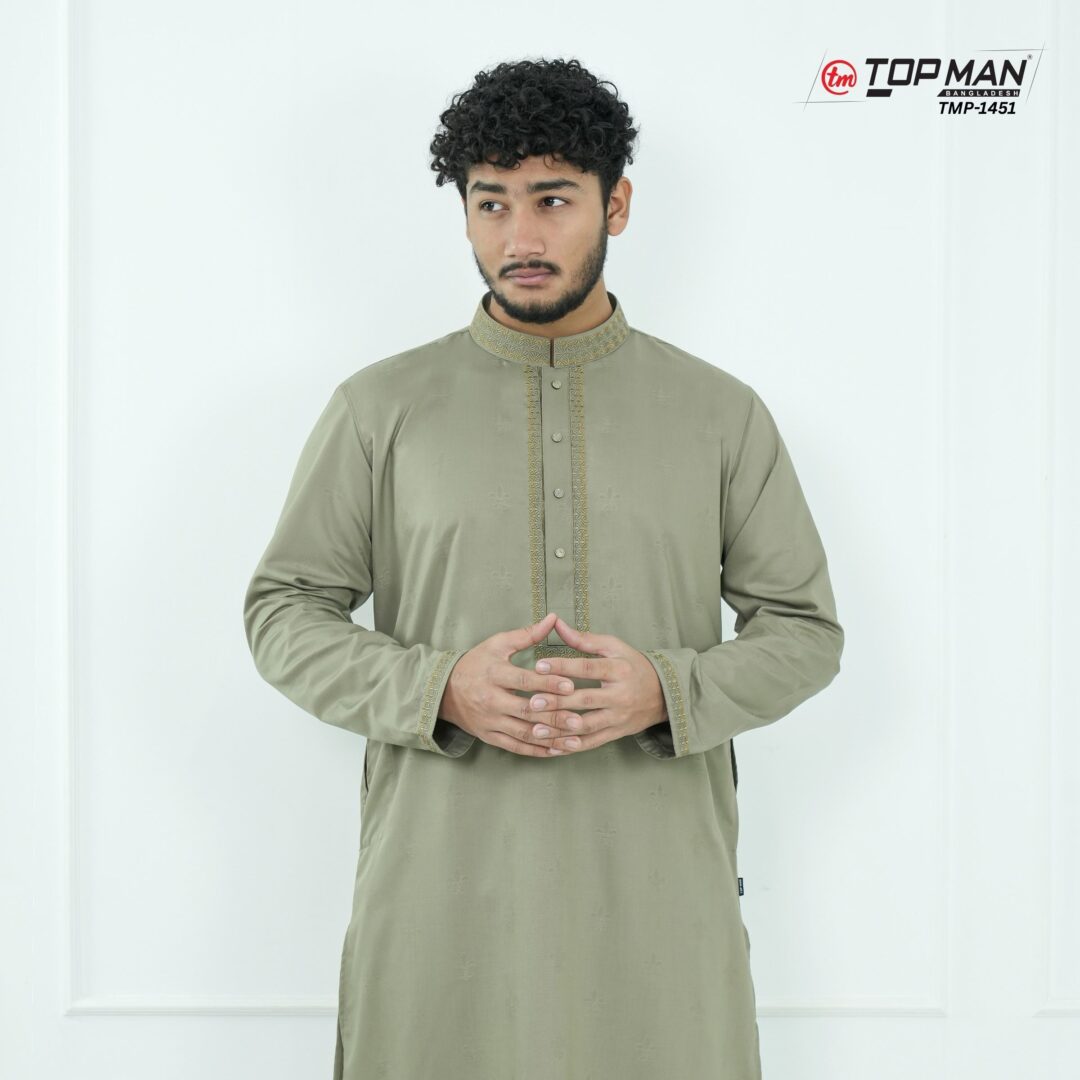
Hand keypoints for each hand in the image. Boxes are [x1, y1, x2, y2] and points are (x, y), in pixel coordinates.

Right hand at [437, 612, 589, 756]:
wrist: (444, 690)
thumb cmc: (476, 663)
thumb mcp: (498, 644)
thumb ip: (527, 635)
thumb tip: (553, 619)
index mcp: (494, 673)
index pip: (523, 680)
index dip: (547, 683)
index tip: (570, 685)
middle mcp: (491, 699)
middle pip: (525, 710)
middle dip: (554, 716)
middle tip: (578, 720)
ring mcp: (490, 721)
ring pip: (523, 733)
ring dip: (550, 738)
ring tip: (575, 740)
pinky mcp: (489, 736)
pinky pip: (515, 747)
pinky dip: (537, 751)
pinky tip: (557, 751)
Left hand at [526, 615, 667, 752]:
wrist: (664, 694)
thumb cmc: (632, 665)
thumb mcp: (614, 647)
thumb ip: (584, 639)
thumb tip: (556, 624)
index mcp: (619, 670)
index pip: (588, 668)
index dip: (563, 667)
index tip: (539, 665)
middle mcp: (620, 695)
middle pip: (585, 700)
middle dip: (557, 702)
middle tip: (532, 702)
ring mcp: (619, 717)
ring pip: (587, 726)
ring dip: (560, 730)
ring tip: (536, 729)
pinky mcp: (618, 733)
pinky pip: (593, 742)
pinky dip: (573, 746)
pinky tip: (553, 747)